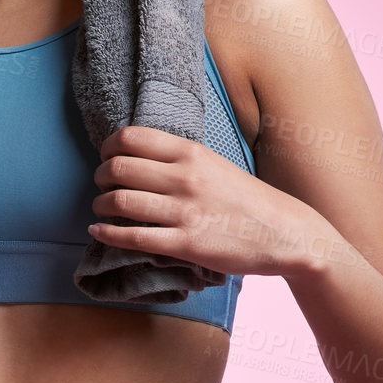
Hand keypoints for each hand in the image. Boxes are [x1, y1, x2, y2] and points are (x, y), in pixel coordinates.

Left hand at [88, 125, 330, 279]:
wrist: (284, 232)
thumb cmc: (247, 199)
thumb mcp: (215, 164)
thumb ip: (181, 160)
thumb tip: (141, 158)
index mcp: (191, 153)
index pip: (130, 138)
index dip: (108, 147)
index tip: (106, 157)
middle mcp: (184, 178)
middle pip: (118, 168)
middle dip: (100, 177)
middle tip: (101, 185)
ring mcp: (184, 212)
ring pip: (119, 202)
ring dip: (100, 205)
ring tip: (100, 209)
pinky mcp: (185, 244)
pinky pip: (133, 237)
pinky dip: (107, 234)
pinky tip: (98, 233)